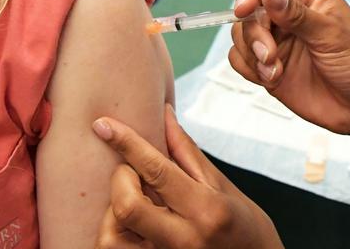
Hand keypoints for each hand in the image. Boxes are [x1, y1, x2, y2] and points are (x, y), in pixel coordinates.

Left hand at [93, 106, 282, 248]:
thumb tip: (164, 115)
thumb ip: (187, 153)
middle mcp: (184, 239)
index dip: (126, 143)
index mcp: (206, 209)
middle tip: (131, 173)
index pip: (157, 170)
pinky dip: (116, 233)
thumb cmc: (246, 228)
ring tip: (133, 203)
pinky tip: (133, 223)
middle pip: (127, 207)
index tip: (103, 124)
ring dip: (112, 214)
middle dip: (120, 180)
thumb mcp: (223, 187)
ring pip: (111, 240)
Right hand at [230, 0, 349, 145]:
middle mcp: (290, 14)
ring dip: (251, 54)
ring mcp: (278, 39)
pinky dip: (249, 69)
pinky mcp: (269, 64)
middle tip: (270, 55)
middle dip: (254, 34)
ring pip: (241, 35)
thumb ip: (297, 15)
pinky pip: (240, 59)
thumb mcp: (332, 36)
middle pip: (250, 11)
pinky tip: (272, 78)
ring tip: (274, 70)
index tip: (243, 10)